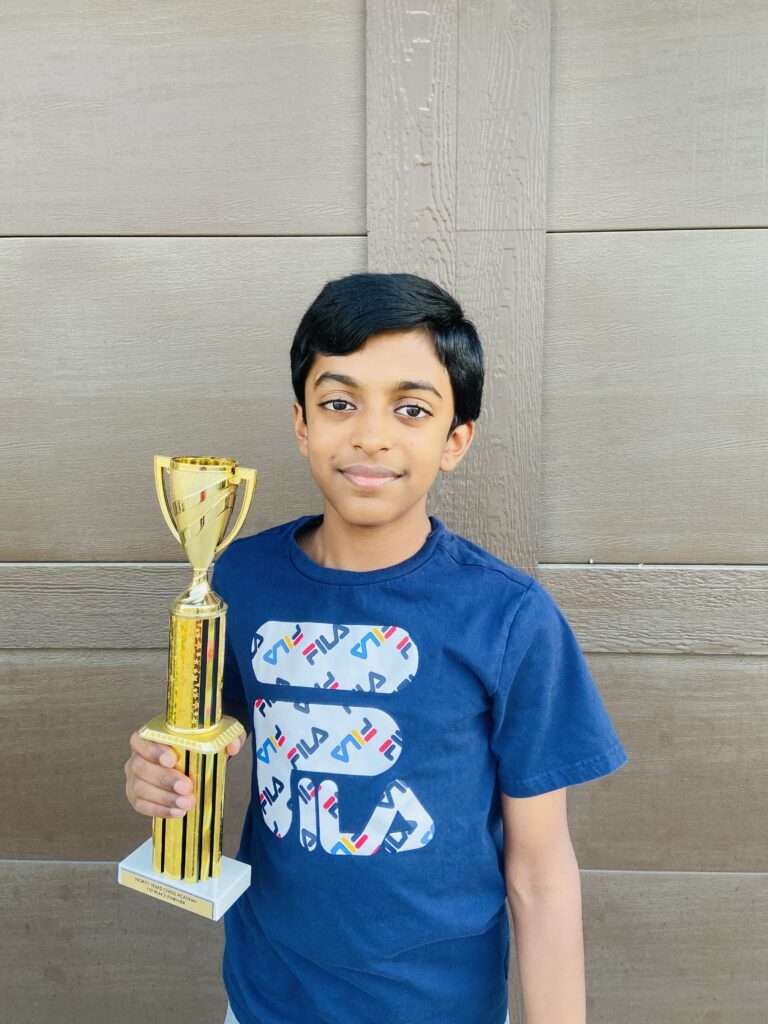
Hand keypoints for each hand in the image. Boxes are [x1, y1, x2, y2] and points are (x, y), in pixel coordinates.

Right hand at [124, 729, 246, 817]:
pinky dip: (160, 810)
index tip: (172, 759)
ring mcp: (134, 778)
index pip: (141, 740)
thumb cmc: (199, 743)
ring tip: (187, 803)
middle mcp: (138, 756)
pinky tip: (178, 812)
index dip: (153, 750)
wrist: (195, 759)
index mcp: (150, 736)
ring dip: (164, 798)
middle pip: (140, 767)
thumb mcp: (216, 734)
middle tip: (187, 787)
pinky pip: (142, 806)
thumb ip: (226, 736)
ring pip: (140, 789)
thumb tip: (232, 746)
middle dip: (164, 779)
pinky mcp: (138, 797)